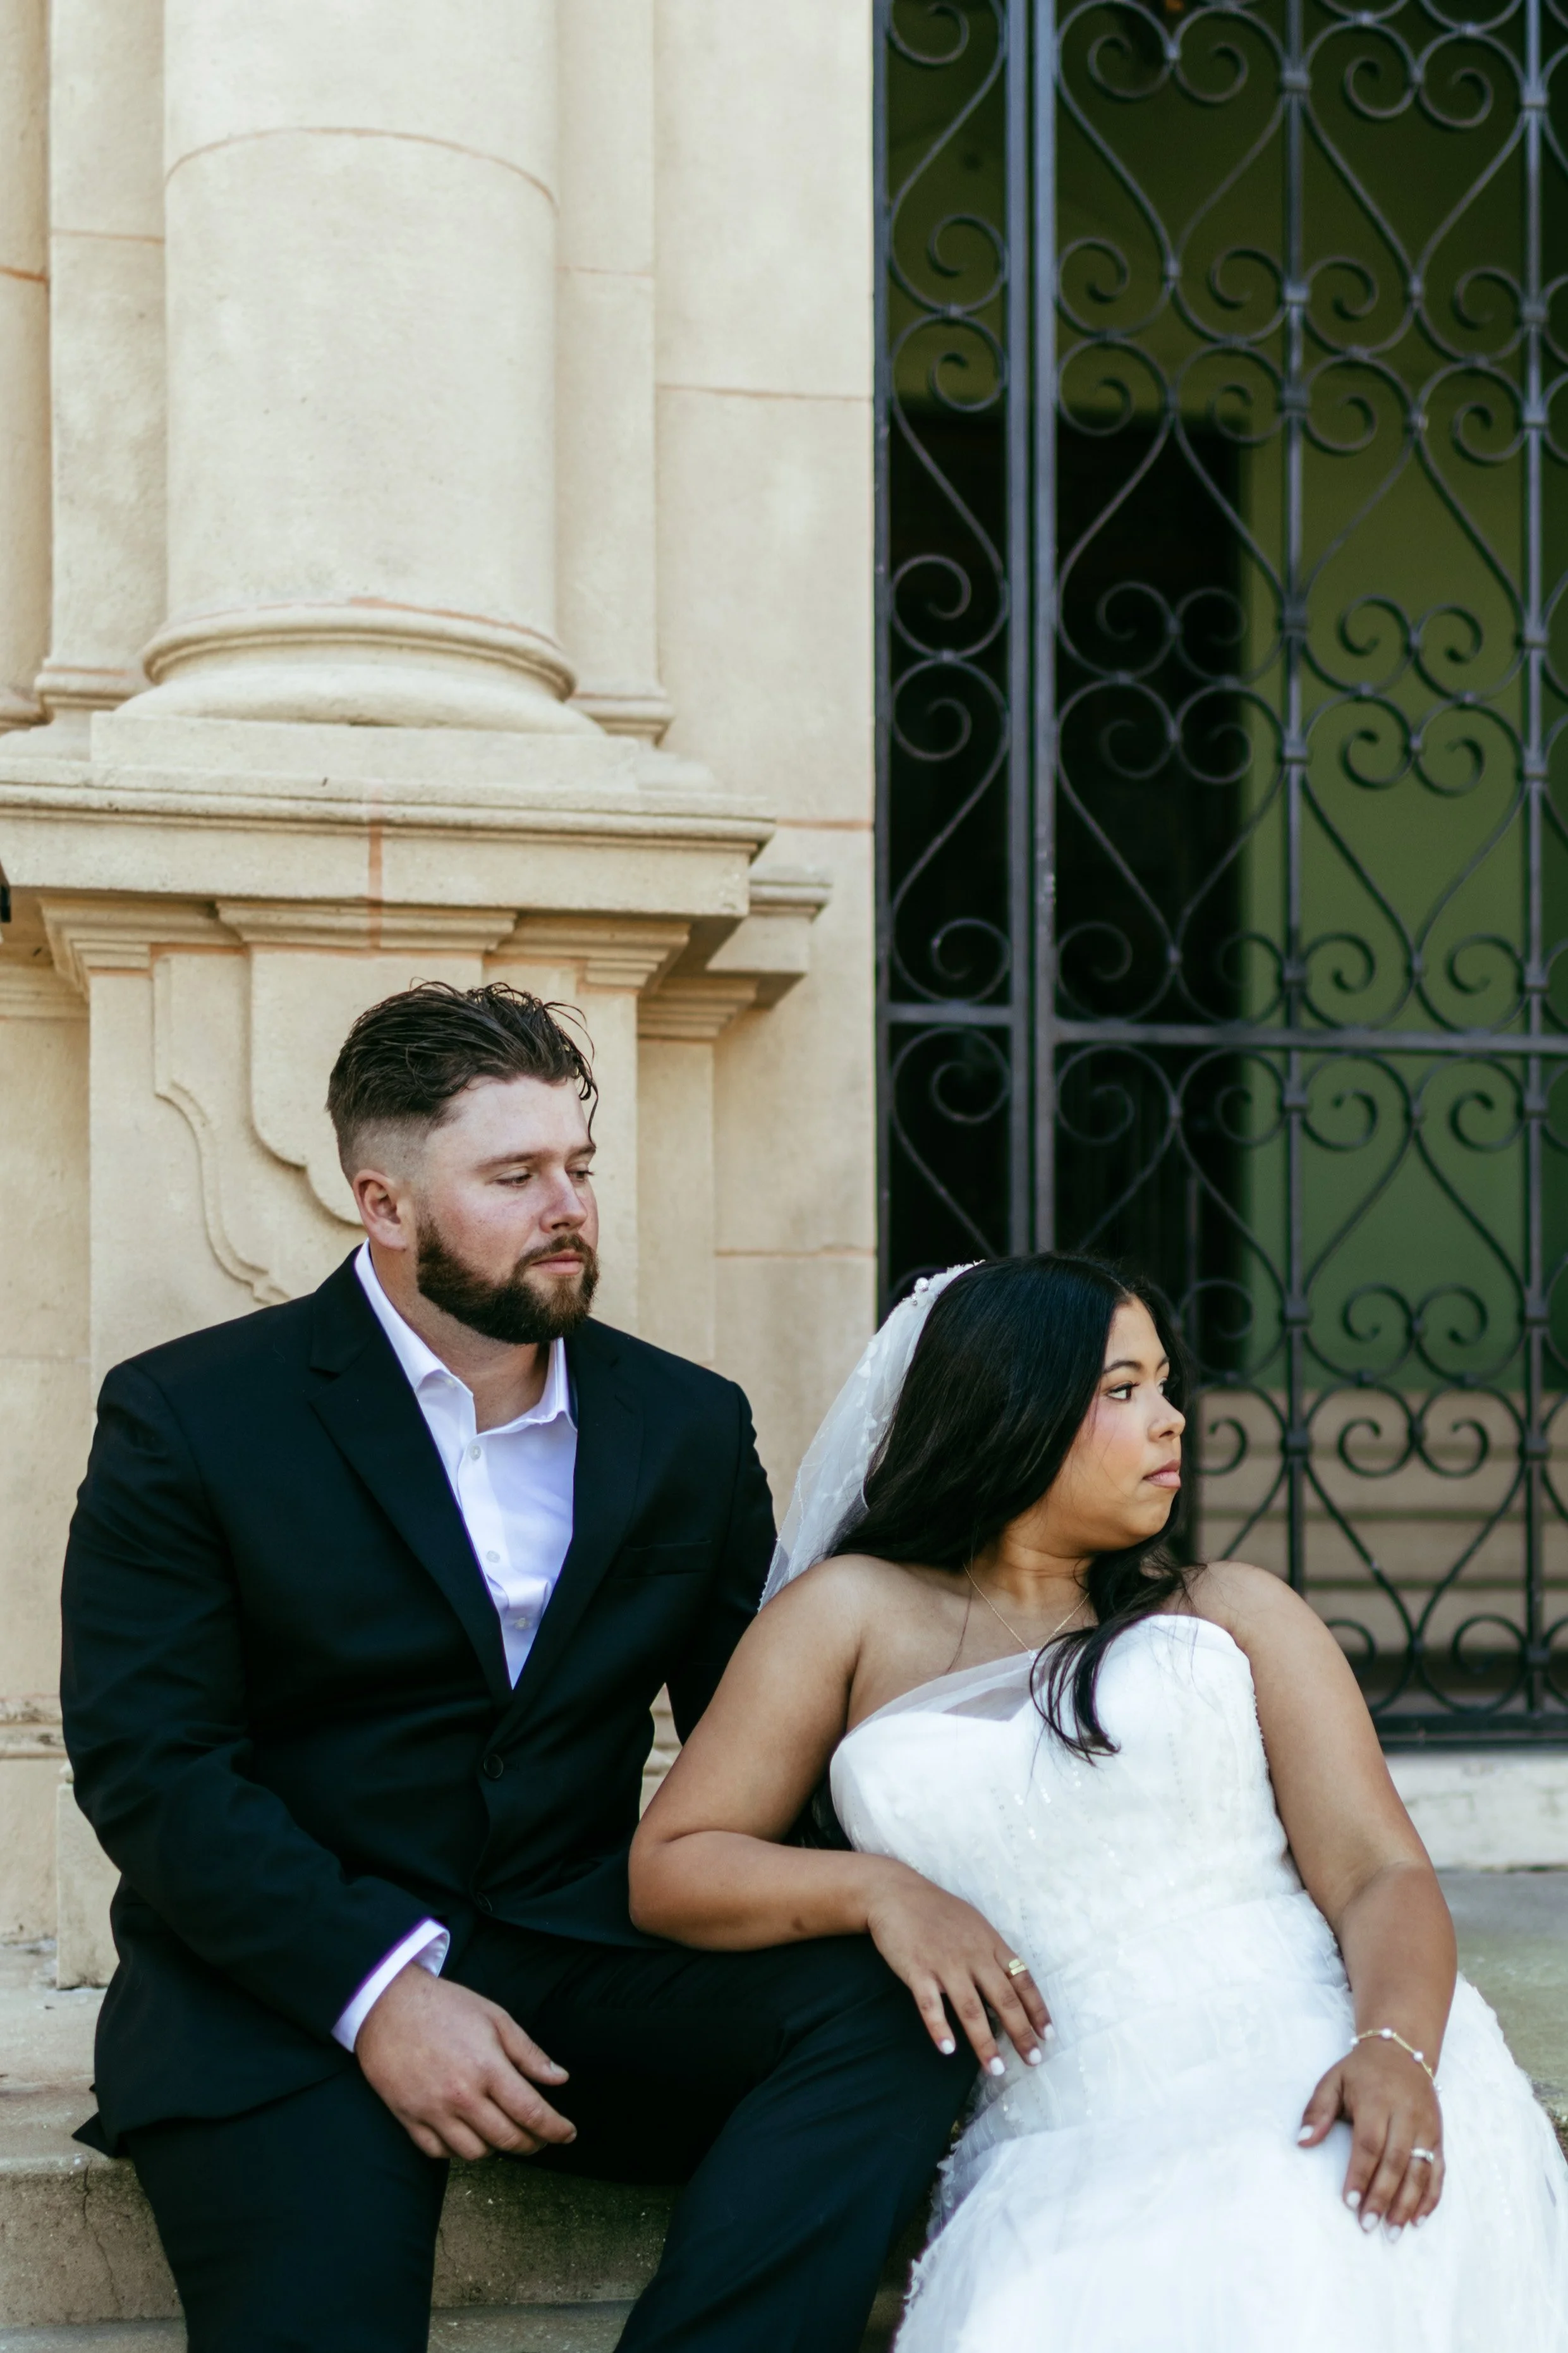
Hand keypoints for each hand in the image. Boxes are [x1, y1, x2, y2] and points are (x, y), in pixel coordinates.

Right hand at [355, 1960, 576, 2161]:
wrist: (387, 2005)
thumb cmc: (446, 2006)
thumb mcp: (495, 2017)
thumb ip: (529, 2052)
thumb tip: (560, 2079)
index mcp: (488, 2067)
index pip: (531, 2112)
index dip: (555, 2129)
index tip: (568, 2134)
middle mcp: (462, 2096)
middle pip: (507, 2139)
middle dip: (532, 2143)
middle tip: (540, 2138)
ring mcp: (433, 2111)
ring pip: (474, 2153)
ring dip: (496, 2148)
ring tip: (503, 2131)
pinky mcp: (408, 2119)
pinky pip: (439, 2153)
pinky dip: (457, 2150)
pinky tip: (467, 2134)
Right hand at [862, 1863, 1049, 2075]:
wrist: (896, 1893)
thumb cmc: (937, 1911)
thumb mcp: (974, 1924)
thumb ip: (991, 1952)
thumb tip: (1011, 1983)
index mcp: (990, 1943)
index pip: (1022, 1979)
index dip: (1037, 2009)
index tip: (1048, 2035)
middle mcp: (972, 1955)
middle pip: (1003, 1999)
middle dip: (1020, 2032)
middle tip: (1033, 2060)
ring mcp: (944, 1963)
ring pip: (970, 2009)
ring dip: (985, 2041)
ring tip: (995, 2069)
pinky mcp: (917, 1970)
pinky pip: (930, 2005)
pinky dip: (940, 2028)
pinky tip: (948, 2049)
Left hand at [1298, 2036, 1443, 2232]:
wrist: (1402, 2051)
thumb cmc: (1361, 2072)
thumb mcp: (1333, 2080)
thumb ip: (1317, 2110)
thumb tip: (1302, 2141)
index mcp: (1377, 2101)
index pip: (1369, 2144)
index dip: (1360, 2175)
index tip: (1350, 2203)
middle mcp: (1406, 2116)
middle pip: (1396, 2162)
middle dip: (1383, 2197)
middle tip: (1369, 2225)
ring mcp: (1426, 2127)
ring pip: (1420, 2171)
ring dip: (1408, 2204)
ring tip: (1393, 2231)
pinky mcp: (1438, 2136)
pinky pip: (1438, 2170)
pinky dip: (1431, 2197)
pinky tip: (1419, 2219)